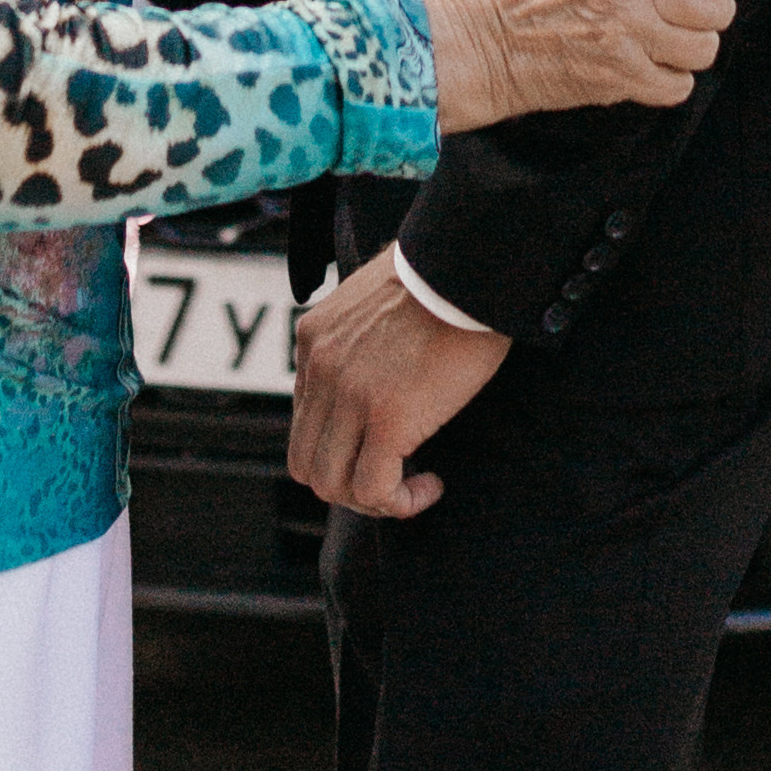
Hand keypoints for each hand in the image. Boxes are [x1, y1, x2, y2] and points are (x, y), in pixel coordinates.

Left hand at [288, 248, 508, 518]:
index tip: (381, 446)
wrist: (466, 267)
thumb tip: (380, 371)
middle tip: (393, 478)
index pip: (303, 421)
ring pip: (333, 485)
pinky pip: (374, 490)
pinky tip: (431, 485)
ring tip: (412, 486)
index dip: (339, 447)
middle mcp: (320, 368)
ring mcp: (347, 395)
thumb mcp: (375, 299)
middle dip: (348, 484)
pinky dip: (400, 503)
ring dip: (372, 499)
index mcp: (313, 338)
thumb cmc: (440, 279)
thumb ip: (360, 336)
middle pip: (306, 462)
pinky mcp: (385, 418)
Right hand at [420, 0, 762, 134]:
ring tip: (666, 40)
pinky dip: (669, 80)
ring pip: (704, 48)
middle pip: (715, 0)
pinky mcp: (616, 78)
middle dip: (709, 7)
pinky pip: (677, 86)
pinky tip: (647, 68)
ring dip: (691, 45)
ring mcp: (624, 34)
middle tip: (687, 6)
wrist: (462, 38)